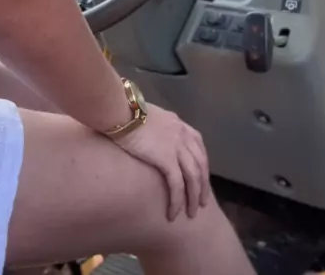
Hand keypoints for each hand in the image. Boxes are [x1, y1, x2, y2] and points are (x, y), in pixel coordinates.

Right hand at [114, 104, 210, 220]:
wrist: (121, 112)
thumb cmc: (127, 112)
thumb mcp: (149, 116)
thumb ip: (157, 127)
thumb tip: (152, 137)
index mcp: (178, 123)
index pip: (198, 145)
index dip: (201, 164)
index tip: (201, 178)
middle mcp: (182, 134)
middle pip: (200, 163)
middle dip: (203, 185)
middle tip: (202, 203)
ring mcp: (177, 146)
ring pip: (193, 176)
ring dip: (194, 197)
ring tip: (192, 214)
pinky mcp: (167, 159)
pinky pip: (177, 184)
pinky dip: (177, 201)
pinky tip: (173, 214)